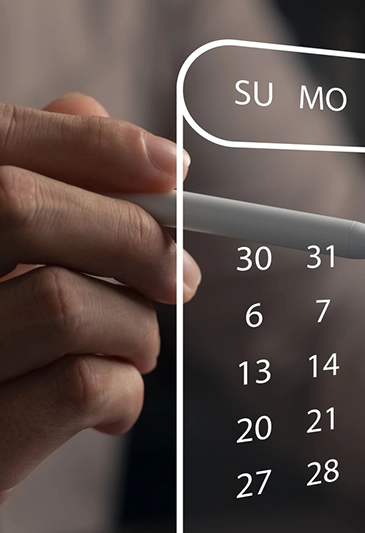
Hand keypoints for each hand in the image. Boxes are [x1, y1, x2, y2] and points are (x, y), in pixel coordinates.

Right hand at [0, 93, 200, 503]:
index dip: (94, 149)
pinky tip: (113, 405)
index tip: (173, 169)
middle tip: (180, 274)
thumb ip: (37, 188)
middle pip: (17, 207)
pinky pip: (80, 386)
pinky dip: (125, 390)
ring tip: (135, 350)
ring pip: (64, 302)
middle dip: (131, 236)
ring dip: (135, 327)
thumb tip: (107, 128)